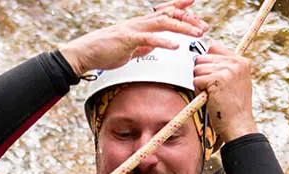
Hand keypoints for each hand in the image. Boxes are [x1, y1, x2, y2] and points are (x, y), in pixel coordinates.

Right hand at [59, 0, 208, 75]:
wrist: (86, 53)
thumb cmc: (105, 51)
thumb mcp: (130, 48)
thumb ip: (143, 45)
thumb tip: (155, 44)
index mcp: (140, 24)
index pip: (164, 10)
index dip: (180, 5)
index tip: (193, 3)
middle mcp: (139, 23)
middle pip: (169, 14)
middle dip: (188, 19)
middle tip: (203, 26)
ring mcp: (134, 29)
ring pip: (163, 22)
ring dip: (182, 27)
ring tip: (196, 33)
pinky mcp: (128, 39)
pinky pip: (149, 39)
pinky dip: (164, 41)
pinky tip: (175, 45)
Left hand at [192, 43, 257, 142]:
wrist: (238, 125)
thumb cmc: (233, 108)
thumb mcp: (236, 82)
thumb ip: (224, 68)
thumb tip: (202, 59)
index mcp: (241, 61)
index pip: (214, 48)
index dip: (207, 62)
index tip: (212, 77)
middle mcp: (236, 63)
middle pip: (203, 58)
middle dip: (202, 74)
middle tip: (212, 90)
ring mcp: (227, 70)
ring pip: (198, 68)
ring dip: (200, 83)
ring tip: (212, 95)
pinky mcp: (217, 79)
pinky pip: (196, 80)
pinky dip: (198, 91)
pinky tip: (209, 99)